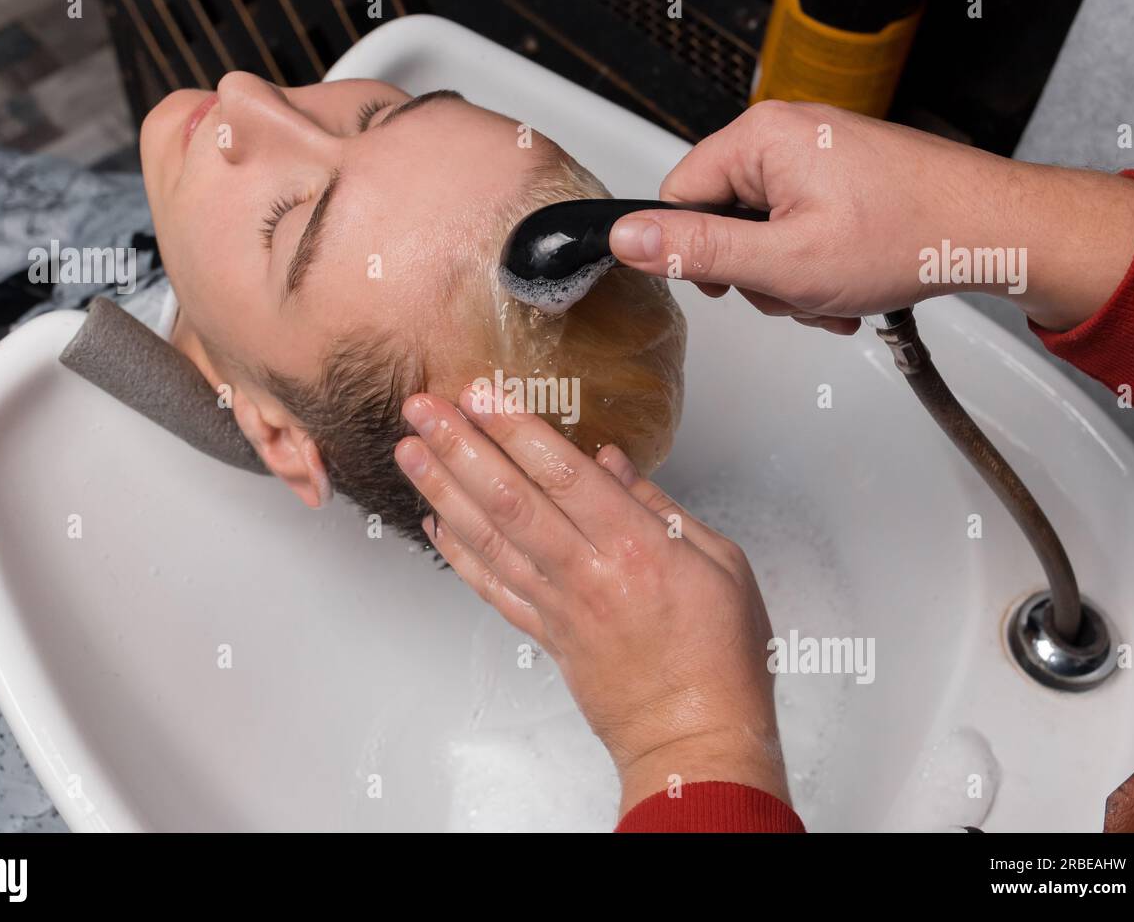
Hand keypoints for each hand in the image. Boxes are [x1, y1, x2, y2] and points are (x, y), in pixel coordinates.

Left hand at [393, 387, 789, 814]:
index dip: (517, 430)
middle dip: (461, 447)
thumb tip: (610, 463)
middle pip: (510, 500)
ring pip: (488, 540)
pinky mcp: (544, 636)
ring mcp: (558, 607)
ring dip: (443, 491)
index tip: (482, 394)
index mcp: (638, 547)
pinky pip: (490, 589)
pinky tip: (433, 522)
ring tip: (410, 451)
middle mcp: (588, 573)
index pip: (564, 475)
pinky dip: (456, 554)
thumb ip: (661, 507)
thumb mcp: (723, 564)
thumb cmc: (720, 655)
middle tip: (422, 408)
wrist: (695, 741)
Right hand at [609, 100, 1133, 332]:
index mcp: (760, 139)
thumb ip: (698, 250)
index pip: (678, 197)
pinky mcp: (843, 174)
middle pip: (723, 219)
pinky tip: (846, 288)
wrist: (993, 232)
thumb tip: (625, 236)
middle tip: (797, 291)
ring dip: (789, 280)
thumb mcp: (782, 262)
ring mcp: (818, 153)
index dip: (698, 253)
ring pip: (763, 233)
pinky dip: (815, 267)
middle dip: (755, 273)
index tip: (736, 281)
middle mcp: (787, 134)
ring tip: (831, 295)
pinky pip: (799, 227)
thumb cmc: (905, 237)